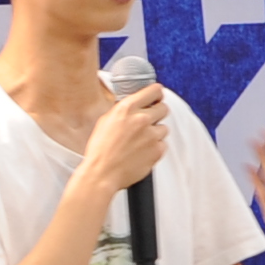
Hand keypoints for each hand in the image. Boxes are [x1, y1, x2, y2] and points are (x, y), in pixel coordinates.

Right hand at [74, 82, 169, 207]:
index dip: (157, 94)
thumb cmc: (100, 150)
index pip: (154, 90)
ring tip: (140, 142)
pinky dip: (155, 148)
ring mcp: (151, 135)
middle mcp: (141, 119)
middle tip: (148, 122)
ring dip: (155, 133)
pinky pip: (163, 145)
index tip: (157, 97)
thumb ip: (124, 111)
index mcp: (127, 108)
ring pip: (164, 128)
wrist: (101, 174)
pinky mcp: (157, 151)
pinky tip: (142, 152)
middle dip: (158, 114)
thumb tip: (135, 106)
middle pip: (164, 108)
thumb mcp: (106, 121)